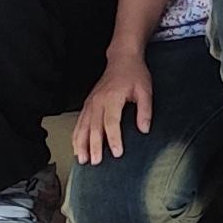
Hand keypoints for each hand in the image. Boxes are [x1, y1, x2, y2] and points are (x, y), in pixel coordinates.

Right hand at [72, 50, 153, 165]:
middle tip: (95, 162)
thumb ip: (145, 110)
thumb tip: (144, 129)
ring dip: (81, 143)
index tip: (116, 153)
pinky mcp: (88, 104)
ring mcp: (91, 102)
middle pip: (94, 127)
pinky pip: (79, 122)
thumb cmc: (134, 74)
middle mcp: (98, 101)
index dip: (113, 139)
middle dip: (94, 146)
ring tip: (82, 159)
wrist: (122, 59)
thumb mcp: (145, 91)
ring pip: (82, 126)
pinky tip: (76, 147)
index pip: (111, 122)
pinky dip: (76, 136)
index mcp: (112, 98)